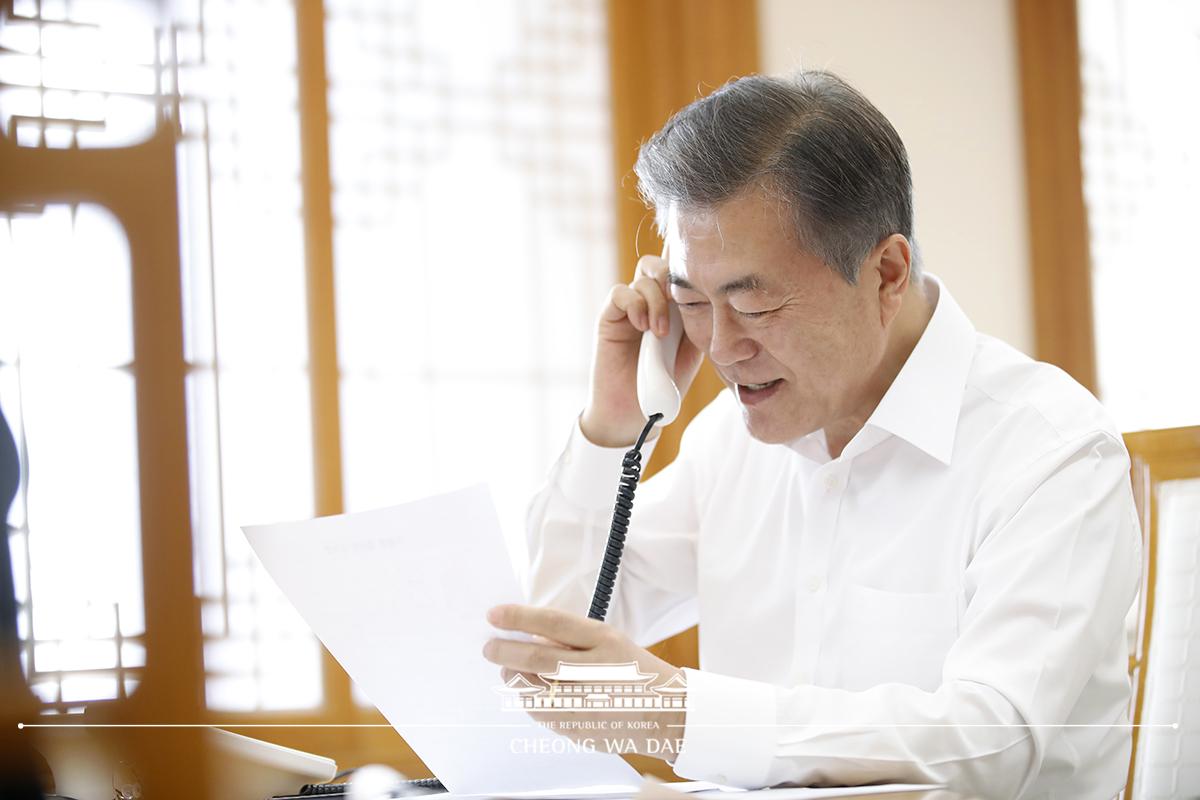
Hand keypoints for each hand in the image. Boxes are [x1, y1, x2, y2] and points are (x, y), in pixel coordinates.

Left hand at [483, 604, 686, 761]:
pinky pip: (542, 713)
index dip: (519, 618)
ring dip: (514, 677)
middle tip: (489, 647)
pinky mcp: (581, 727)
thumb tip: (527, 635)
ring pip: (534, 689)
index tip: (495, 615)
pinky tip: (532, 691)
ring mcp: (588, 702)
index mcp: (604, 640)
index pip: (553, 623)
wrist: (666, 712)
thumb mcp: (609, 642)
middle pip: (538, 659)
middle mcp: (596, 669)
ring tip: (508, 669)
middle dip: (505, 651)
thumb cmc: (631, 670)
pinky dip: (530, 700)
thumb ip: (571, 639)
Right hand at [580, 245, 703, 446]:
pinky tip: (643, 327)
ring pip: (644, 275)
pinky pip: (620, 293)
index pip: (680, 271)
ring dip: (657, 300)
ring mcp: (630, 307)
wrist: (637, 412)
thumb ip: (702, 320)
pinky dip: (634, 304)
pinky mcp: (609, 317)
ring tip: (660, 332)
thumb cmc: (668, 383)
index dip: (691, 269)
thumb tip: (720, 295)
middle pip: (660, 262)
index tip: (706, 281)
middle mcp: (651, 300)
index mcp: (674, 306)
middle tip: (681, 302)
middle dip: (673, 276)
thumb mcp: (695, 349)